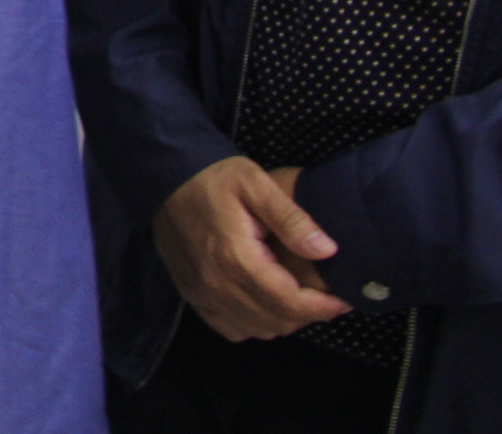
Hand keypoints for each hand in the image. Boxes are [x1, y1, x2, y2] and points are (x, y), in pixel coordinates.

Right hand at [153, 156, 348, 340]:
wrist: (163, 177)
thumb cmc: (213, 178)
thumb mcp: (256, 184)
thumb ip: (292, 218)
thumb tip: (327, 251)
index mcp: (237, 258)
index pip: (291, 303)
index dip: (323, 307)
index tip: (343, 299)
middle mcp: (217, 284)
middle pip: (276, 321)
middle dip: (307, 313)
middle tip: (322, 295)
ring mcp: (201, 292)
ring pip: (256, 329)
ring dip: (282, 320)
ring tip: (295, 297)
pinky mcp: (191, 294)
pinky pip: (231, 329)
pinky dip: (254, 324)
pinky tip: (262, 302)